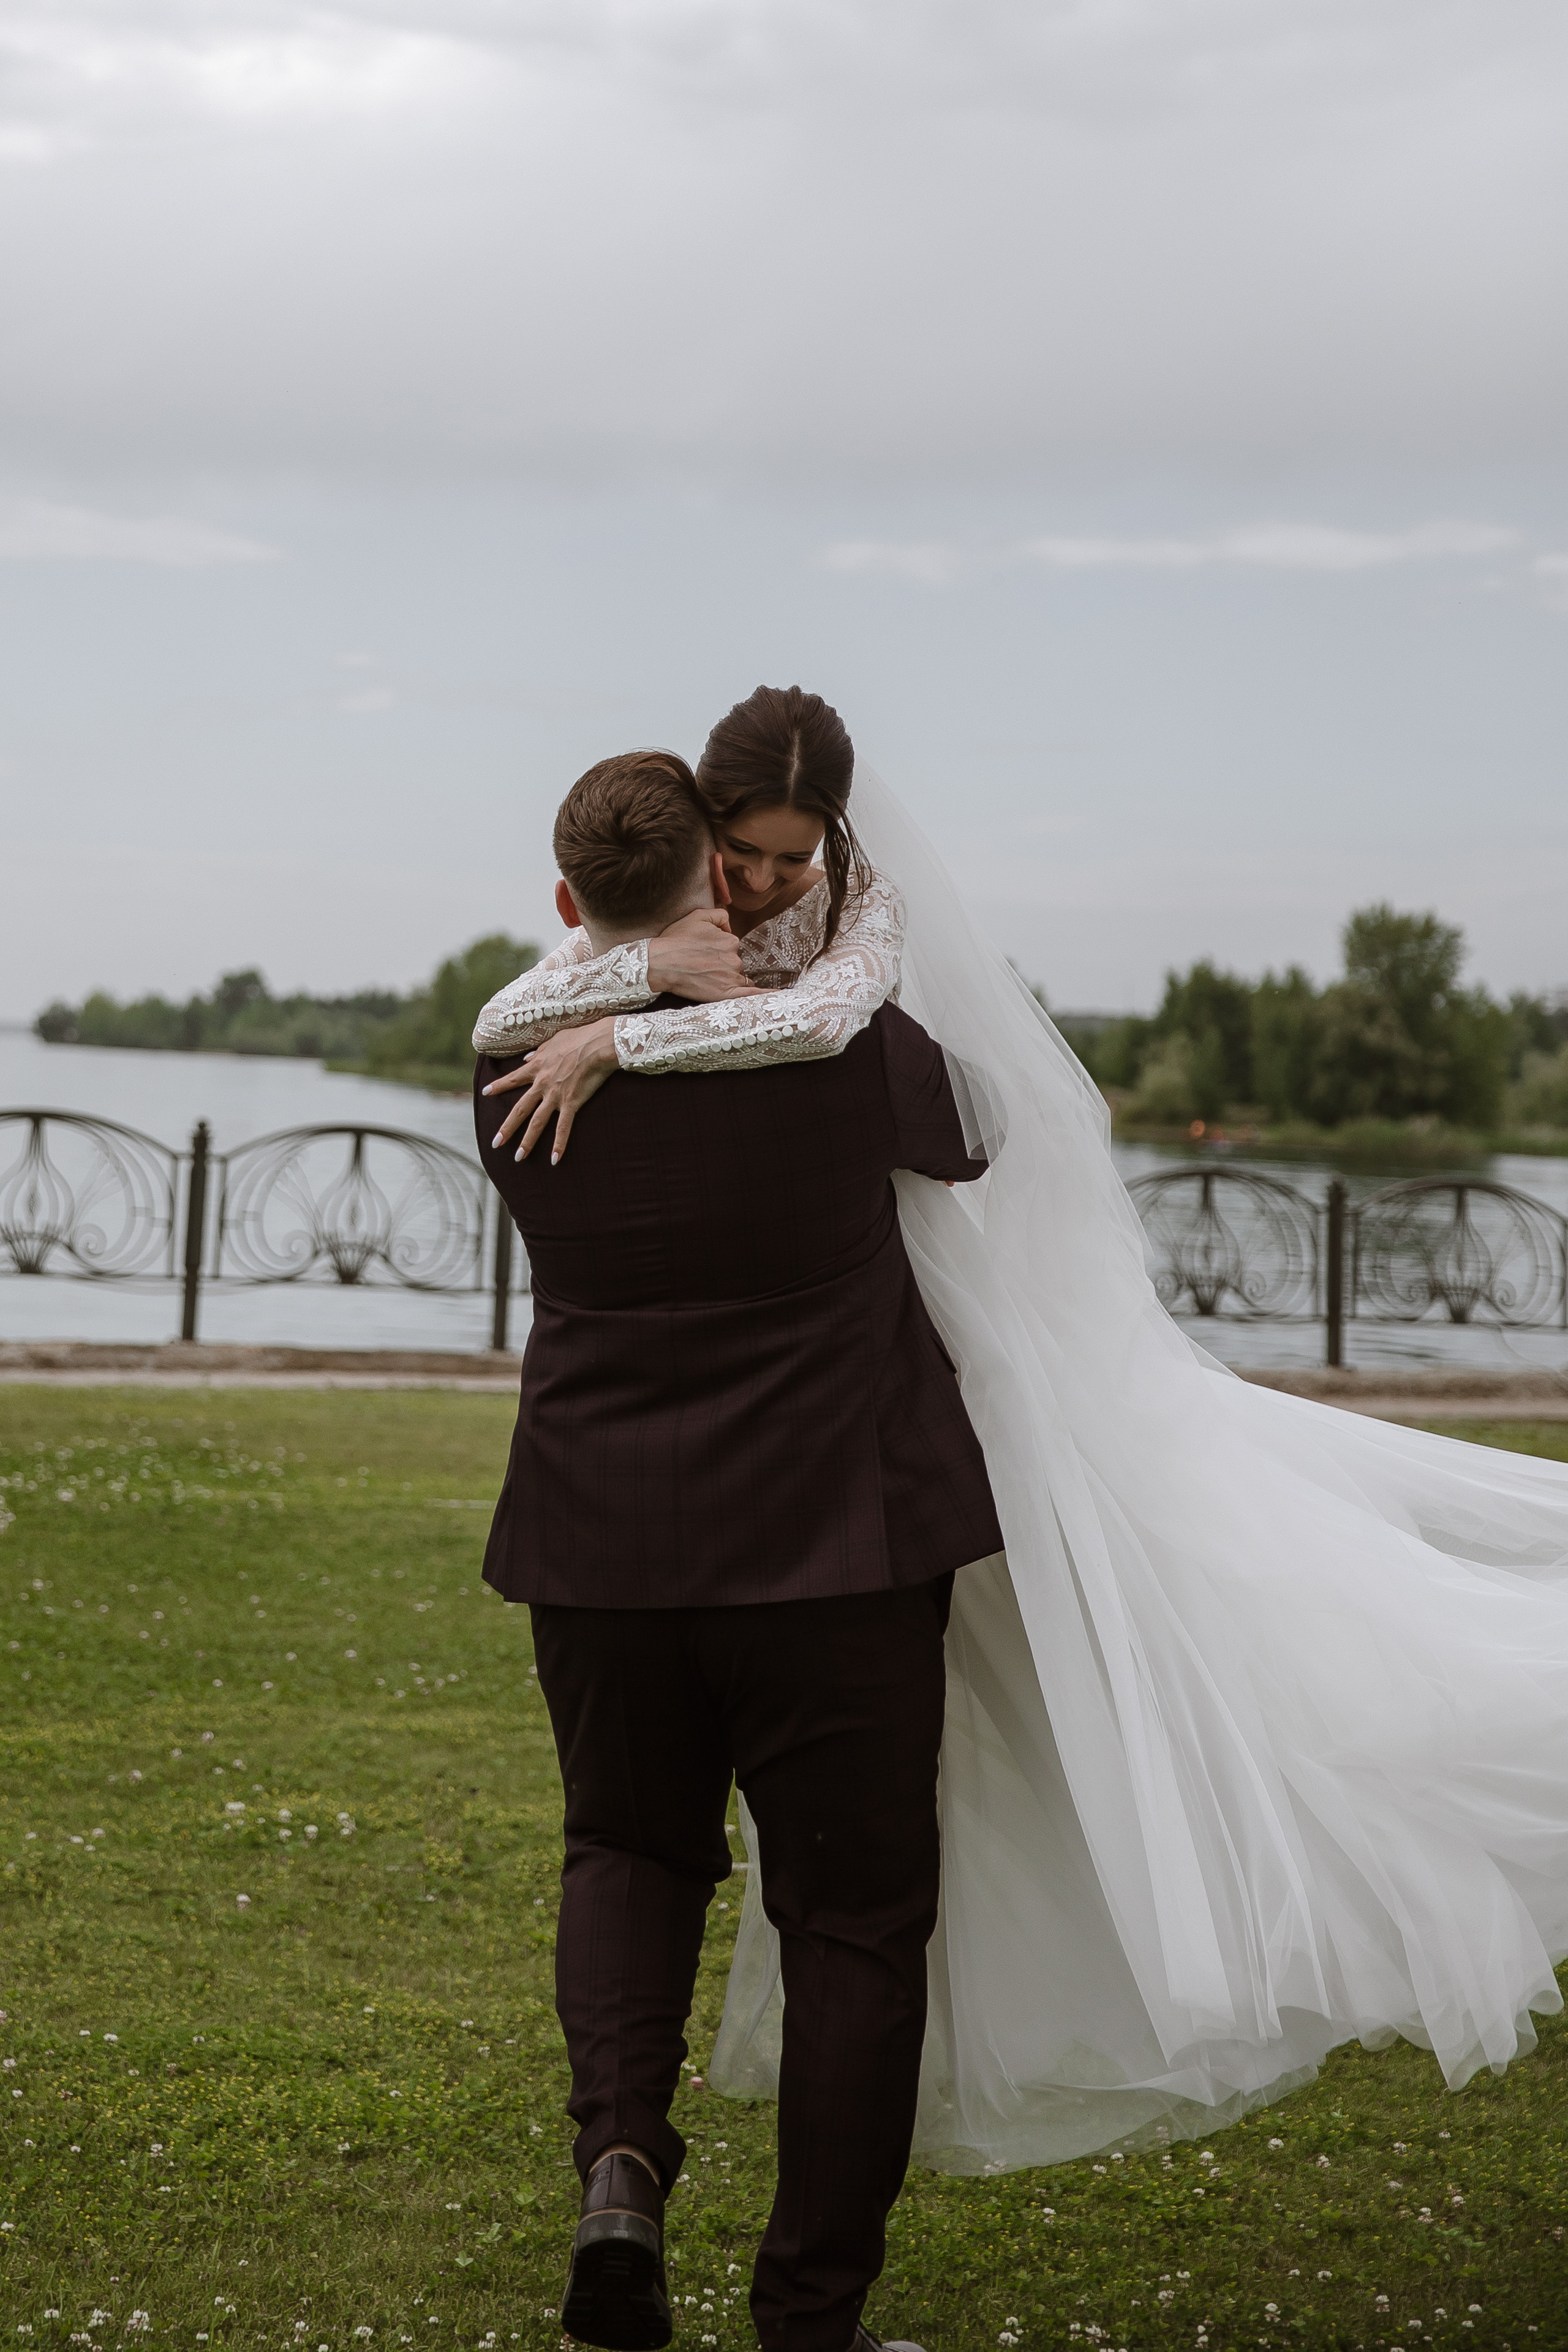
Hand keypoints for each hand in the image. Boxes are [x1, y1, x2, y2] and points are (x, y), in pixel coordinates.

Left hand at [483, 1017, 618, 1163]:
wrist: (597, 1044)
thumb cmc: (579, 1038)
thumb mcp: (553, 1040)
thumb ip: (538, 1051)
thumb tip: (526, 1058)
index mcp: (537, 1066)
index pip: (513, 1079)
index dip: (499, 1086)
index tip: (485, 1093)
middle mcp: (542, 1083)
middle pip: (520, 1109)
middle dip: (506, 1127)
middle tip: (495, 1143)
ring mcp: (555, 1095)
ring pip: (537, 1122)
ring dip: (527, 1141)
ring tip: (518, 1157)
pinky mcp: (571, 1102)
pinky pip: (563, 1127)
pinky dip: (559, 1144)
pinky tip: (554, 1160)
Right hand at [646, 908, 758, 1002]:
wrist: (659, 962)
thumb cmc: (675, 940)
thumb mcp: (697, 916)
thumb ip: (720, 916)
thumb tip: (730, 924)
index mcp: (730, 941)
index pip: (730, 948)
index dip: (716, 952)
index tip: (702, 954)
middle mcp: (735, 958)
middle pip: (734, 964)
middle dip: (721, 966)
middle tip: (699, 968)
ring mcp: (731, 977)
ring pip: (737, 979)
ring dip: (726, 979)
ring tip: (703, 979)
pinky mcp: (726, 993)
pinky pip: (752, 995)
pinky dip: (765, 995)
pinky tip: (778, 997)